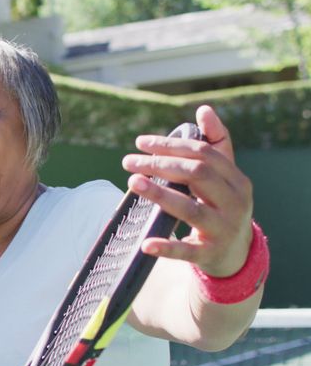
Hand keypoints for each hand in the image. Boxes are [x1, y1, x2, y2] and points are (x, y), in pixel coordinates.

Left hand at [122, 105, 253, 276]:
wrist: (236, 255)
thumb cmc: (223, 207)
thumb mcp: (224, 178)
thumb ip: (215, 144)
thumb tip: (204, 110)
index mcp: (237, 180)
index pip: (204, 154)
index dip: (171, 145)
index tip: (140, 142)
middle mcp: (235, 203)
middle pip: (198, 175)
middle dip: (161, 165)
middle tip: (128, 161)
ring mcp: (224, 230)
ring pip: (192, 210)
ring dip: (160, 195)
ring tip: (133, 182)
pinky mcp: (210, 255)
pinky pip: (187, 251)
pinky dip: (166, 247)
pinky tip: (146, 243)